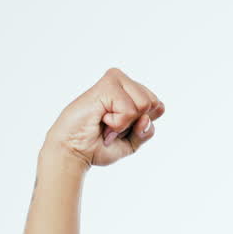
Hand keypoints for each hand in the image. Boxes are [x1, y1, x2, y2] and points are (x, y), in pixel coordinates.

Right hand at [43, 67, 164, 167]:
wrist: (73, 151)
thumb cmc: (98, 145)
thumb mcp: (132, 143)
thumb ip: (145, 130)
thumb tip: (145, 116)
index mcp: (131, 94)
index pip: (159, 106)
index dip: (144, 124)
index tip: (122, 129)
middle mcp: (124, 84)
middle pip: (154, 103)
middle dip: (135, 123)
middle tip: (112, 127)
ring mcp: (115, 82)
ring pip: (145, 104)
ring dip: (125, 123)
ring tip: (106, 123)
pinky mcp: (106, 85)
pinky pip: (129, 109)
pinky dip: (118, 122)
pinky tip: (101, 119)